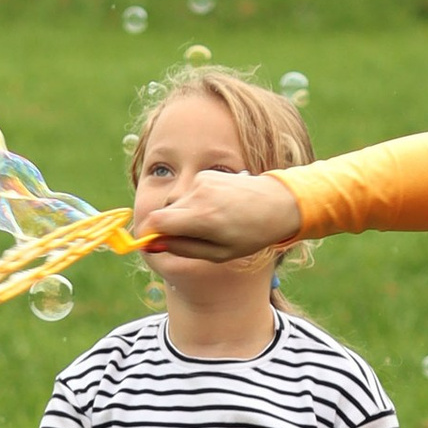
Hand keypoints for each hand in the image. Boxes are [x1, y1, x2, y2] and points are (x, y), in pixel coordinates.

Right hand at [145, 166, 300, 259]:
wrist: (278, 203)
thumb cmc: (251, 234)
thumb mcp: (219, 253)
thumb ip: (184, 248)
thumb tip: (156, 244)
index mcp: (202, 217)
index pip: (156, 221)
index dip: (149, 234)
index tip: (152, 243)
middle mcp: (198, 195)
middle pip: (164, 212)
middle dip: (169, 227)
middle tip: (190, 239)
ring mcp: (201, 181)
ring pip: (177, 203)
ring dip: (185, 215)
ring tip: (212, 223)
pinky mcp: (206, 174)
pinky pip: (189, 193)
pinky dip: (196, 203)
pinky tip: (218, 208)